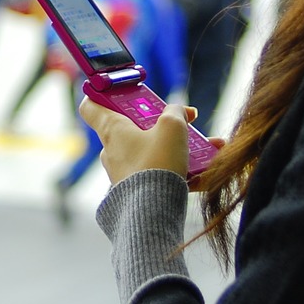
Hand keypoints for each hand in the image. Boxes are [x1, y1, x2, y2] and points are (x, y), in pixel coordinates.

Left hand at [79, 99, 212, 186]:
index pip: (91, 106)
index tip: (117, 91)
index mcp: (112, 130)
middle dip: (163, 123)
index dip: (101, 94)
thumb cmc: (157, 164)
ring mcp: (125, 172)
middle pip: (133, 127)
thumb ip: (175, 111)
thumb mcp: (172, 127)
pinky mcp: (138, 190)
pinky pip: (161, 173)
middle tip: (186, 120)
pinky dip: (183, 170)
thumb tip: (178, 111)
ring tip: (212, 147)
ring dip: (181, 147)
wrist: (154, 213)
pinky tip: (208, 171)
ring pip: (154, 151)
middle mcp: (114, 150)